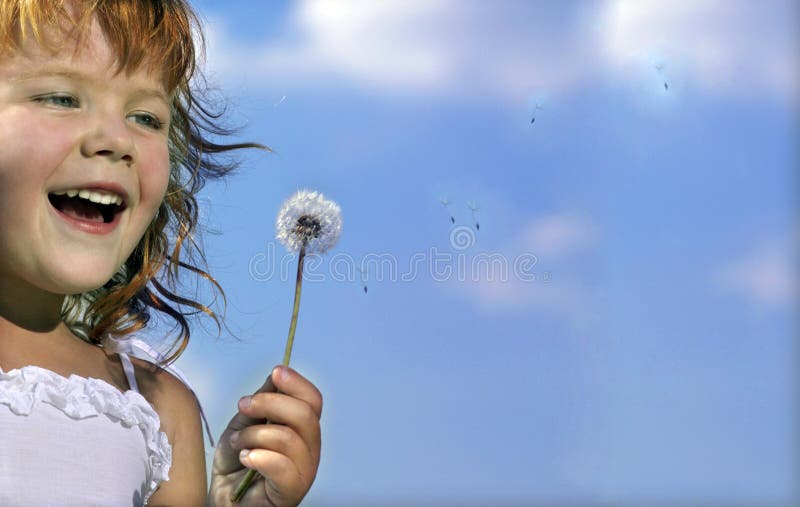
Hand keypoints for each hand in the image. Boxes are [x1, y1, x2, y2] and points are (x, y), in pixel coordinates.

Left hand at [207, 366, 322, 505]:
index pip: (313, 401)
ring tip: (237, 441)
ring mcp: (304, 472)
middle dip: (270, 403)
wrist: (224, 499)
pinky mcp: (291, 491)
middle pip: (305, 416)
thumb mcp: (247, 422)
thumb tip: (277, 373)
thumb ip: (264, 399)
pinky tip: (245, 457)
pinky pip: (282, 467)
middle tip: (243, 405)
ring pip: (289, 438)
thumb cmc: (237, 464)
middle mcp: (310, 450)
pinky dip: (259, 457)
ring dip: (254, 434)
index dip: (297, 383)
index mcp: (303, 430)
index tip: (277, 372)